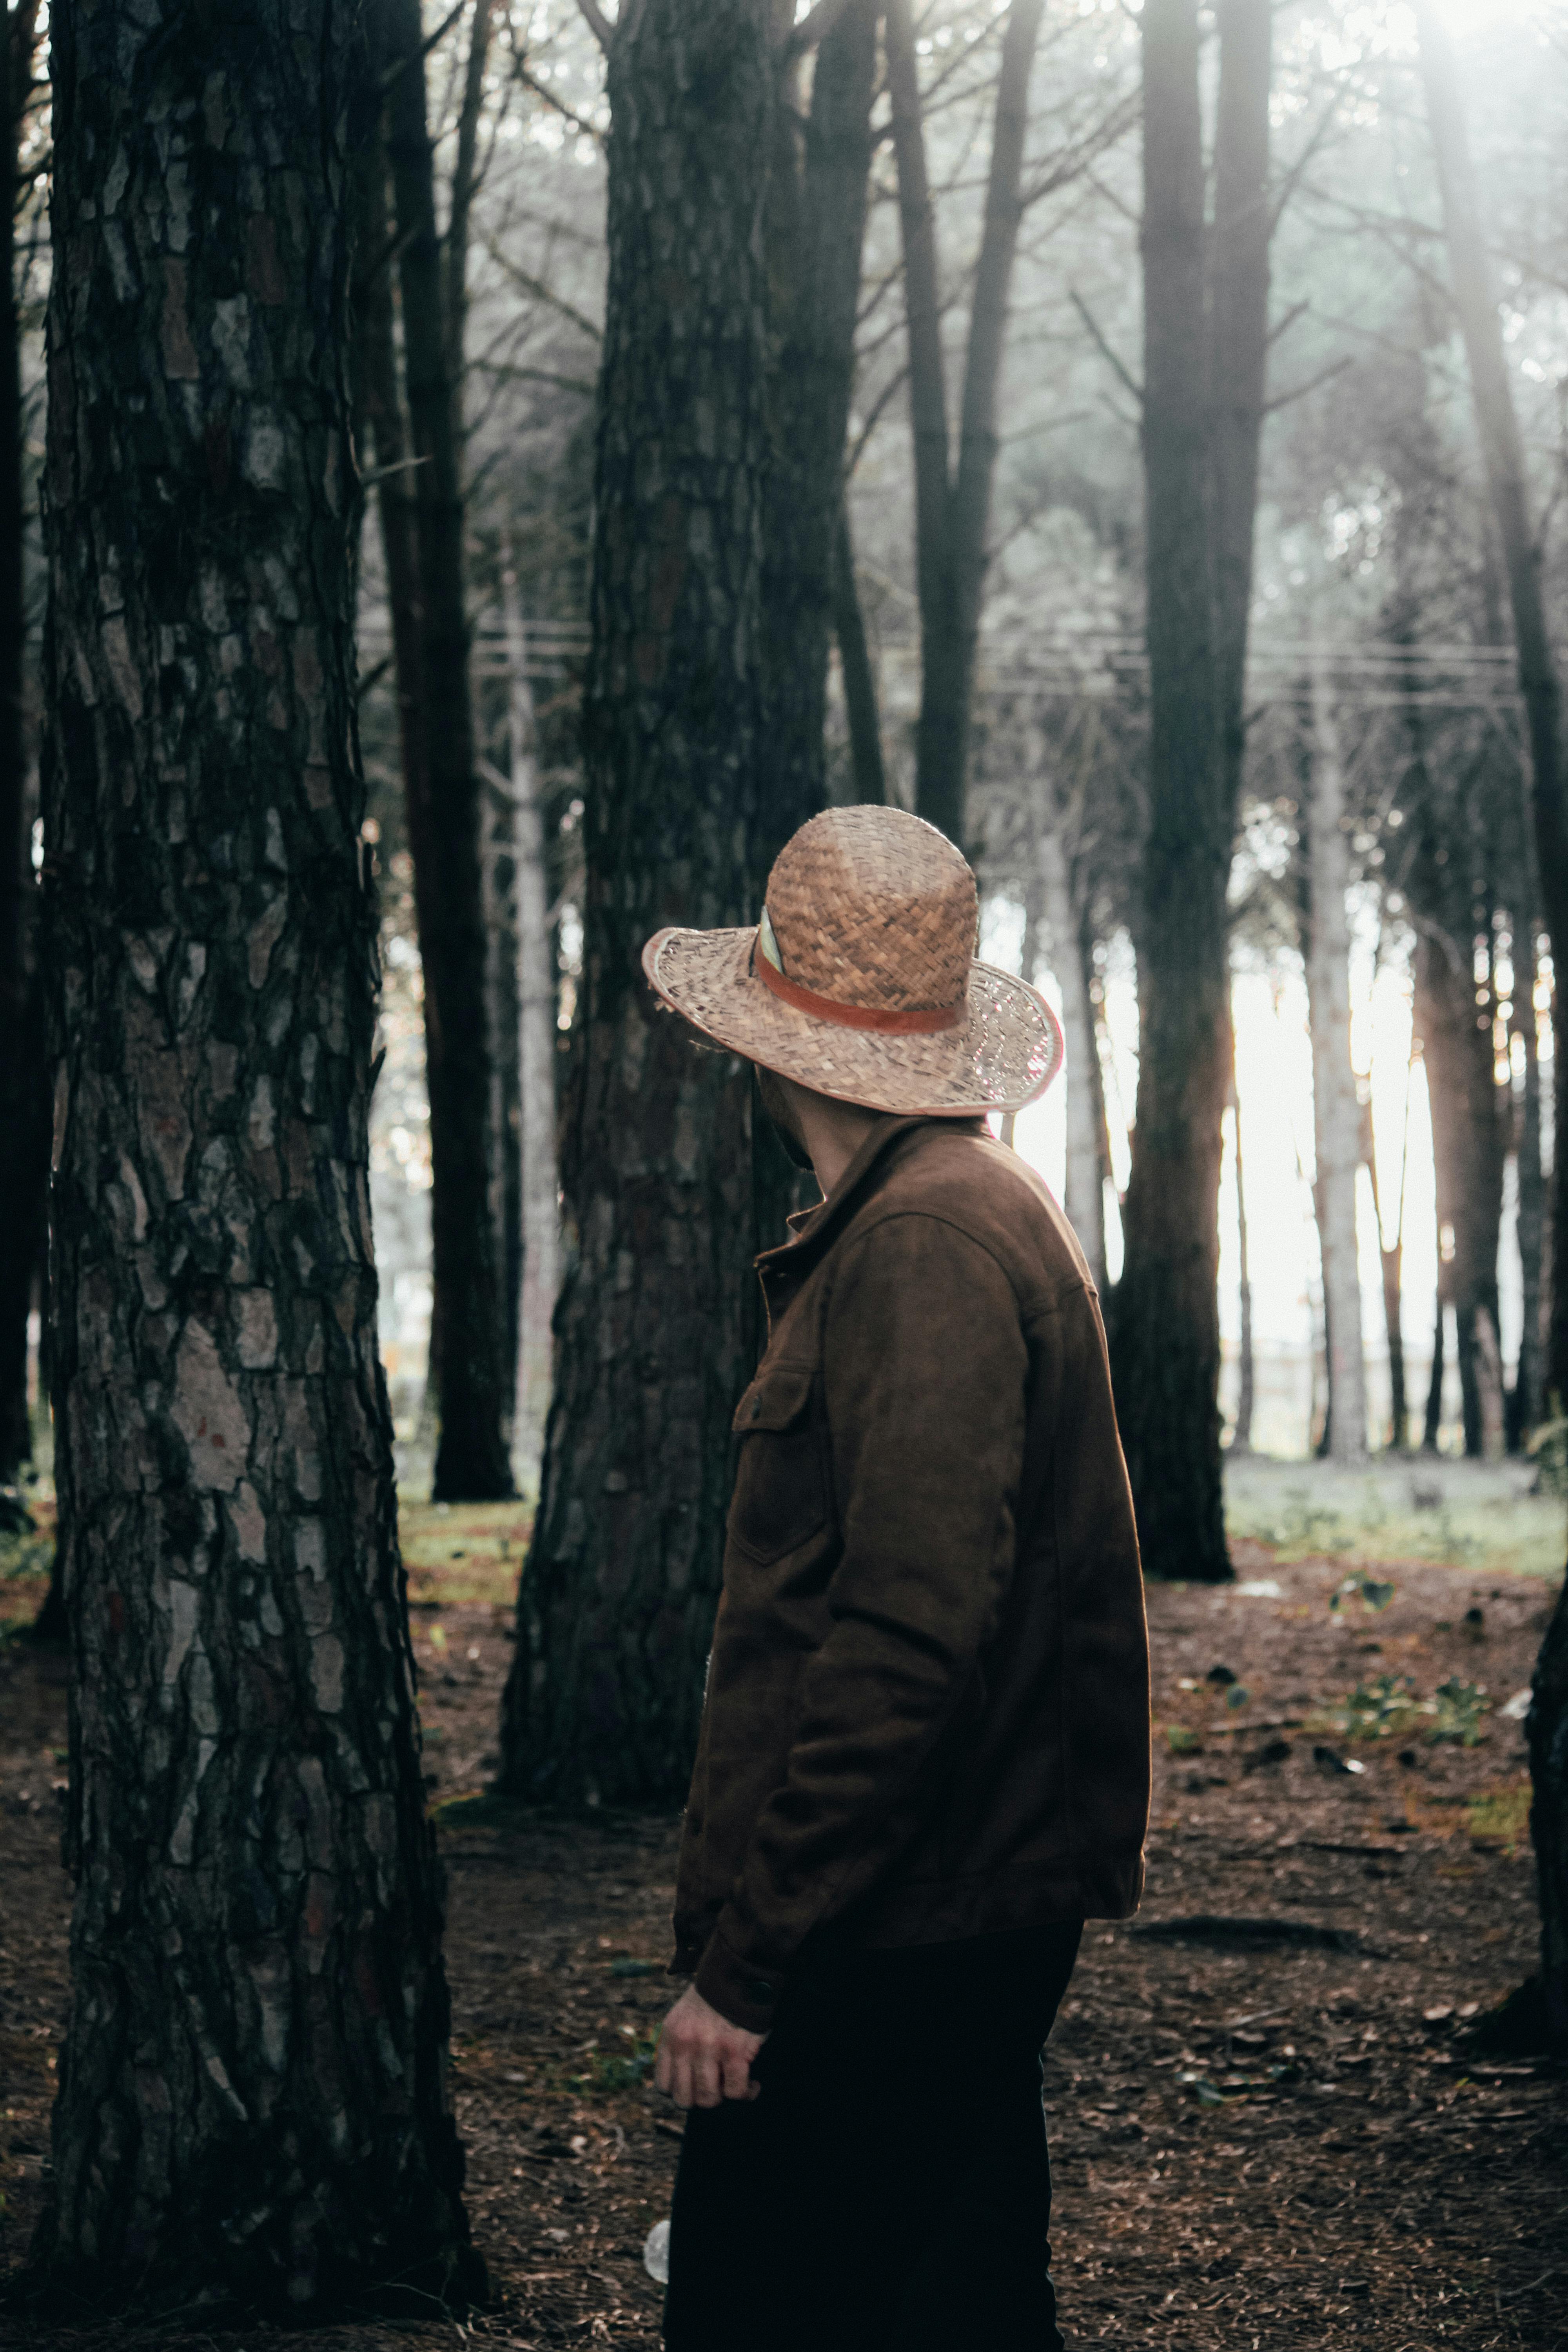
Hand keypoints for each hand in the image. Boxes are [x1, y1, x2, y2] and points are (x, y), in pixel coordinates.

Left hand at [654, 1983, 765, 2108]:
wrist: (739, 1972)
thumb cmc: (714, 1998)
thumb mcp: (683, 2016)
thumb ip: (679, 2045)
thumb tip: (684, 2080)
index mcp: (671, 2037)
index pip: (664, 2087)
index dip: (682, 2093)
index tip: (697, 2087)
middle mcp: (685, 2045)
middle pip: (685, 2099)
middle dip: (702, 2099)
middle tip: (718, 2088)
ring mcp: (709, 2049)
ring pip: (709, 2099)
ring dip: (724, 2098)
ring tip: (736, 2086)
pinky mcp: (734, 2051)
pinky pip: (736, 2092)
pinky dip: (746, 2093)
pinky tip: (753, 2084)